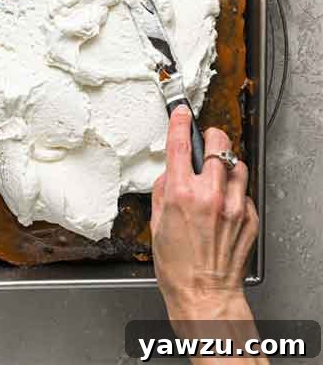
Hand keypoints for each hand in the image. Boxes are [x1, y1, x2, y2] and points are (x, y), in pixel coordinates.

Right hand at [154, 106, 262, 362]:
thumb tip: (172, 172)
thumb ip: (164, 192)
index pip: (180, 145)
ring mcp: (234, 205)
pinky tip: (223, 206)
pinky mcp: (249, 217)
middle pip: (218, 145)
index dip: (180, 122)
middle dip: (211, 139)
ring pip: (236, 165)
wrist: (204, 292)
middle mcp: (210, 195)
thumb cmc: (177, 266)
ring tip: (216, 177)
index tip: (181, 113)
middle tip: (206, 144)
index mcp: (181, 195)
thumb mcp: (157, 223)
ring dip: (225, 165)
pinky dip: (234, 192)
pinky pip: (243, 192)